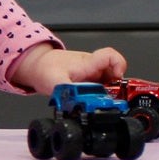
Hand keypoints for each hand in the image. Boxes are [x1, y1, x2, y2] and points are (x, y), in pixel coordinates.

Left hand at [10, 43, 127, 95]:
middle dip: (116, 89)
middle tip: (107, 99)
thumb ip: (67, 93)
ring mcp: (92, 74)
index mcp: (89, 63)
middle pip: (115, 75)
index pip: (111, 56)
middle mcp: (93, 67)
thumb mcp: (55, 83)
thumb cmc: (46, 69)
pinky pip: (101, 88)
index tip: (118, 79)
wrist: (38, 66)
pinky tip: (90, 102)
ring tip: (96, 102)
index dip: (119, 65)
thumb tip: (76, 103)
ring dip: (107, 94)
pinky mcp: (89, 81)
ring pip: (109, 83)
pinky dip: (98, 96)